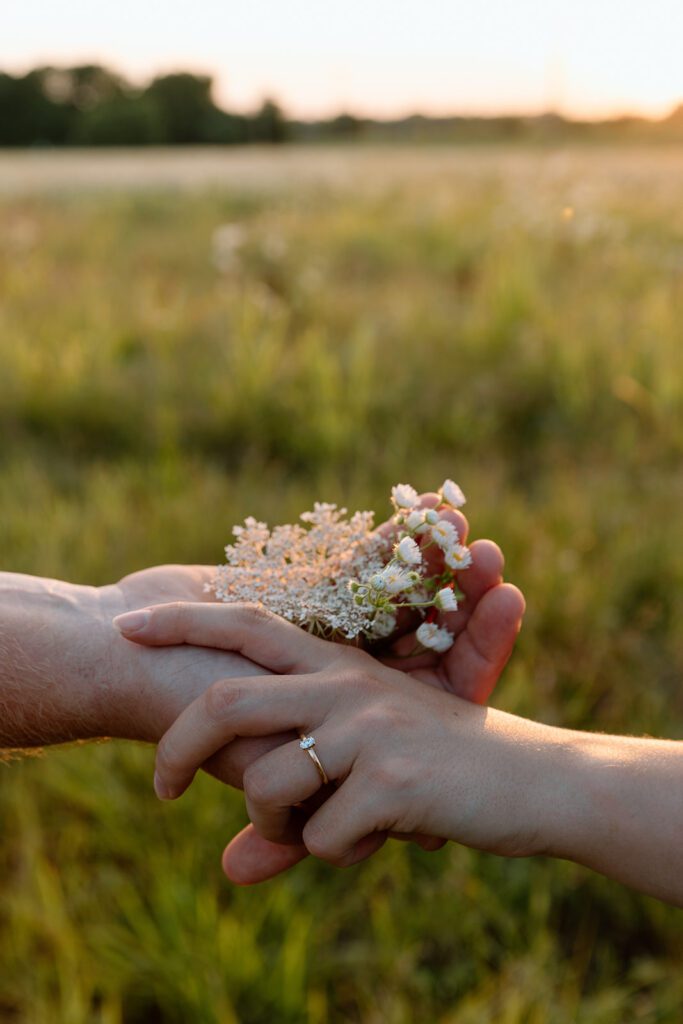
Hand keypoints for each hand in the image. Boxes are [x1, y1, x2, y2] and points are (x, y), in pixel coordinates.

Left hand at [145, 603, 539, 876]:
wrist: (533, 783)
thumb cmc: (440, 776)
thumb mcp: (360, 785)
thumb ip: (292, 819)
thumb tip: (229, 871)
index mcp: (337, 668)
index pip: (246, 625)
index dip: (183, 620)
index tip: (127, 625)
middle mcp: (346, 684)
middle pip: (227, 702)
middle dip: (177, 748)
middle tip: (161, 789)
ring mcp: (368, 727)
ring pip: (266, 786)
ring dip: (277, 828)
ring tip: (323, 830)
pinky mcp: (391, 778)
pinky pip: (319, 837)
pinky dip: (335, 853)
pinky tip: (381, 835)